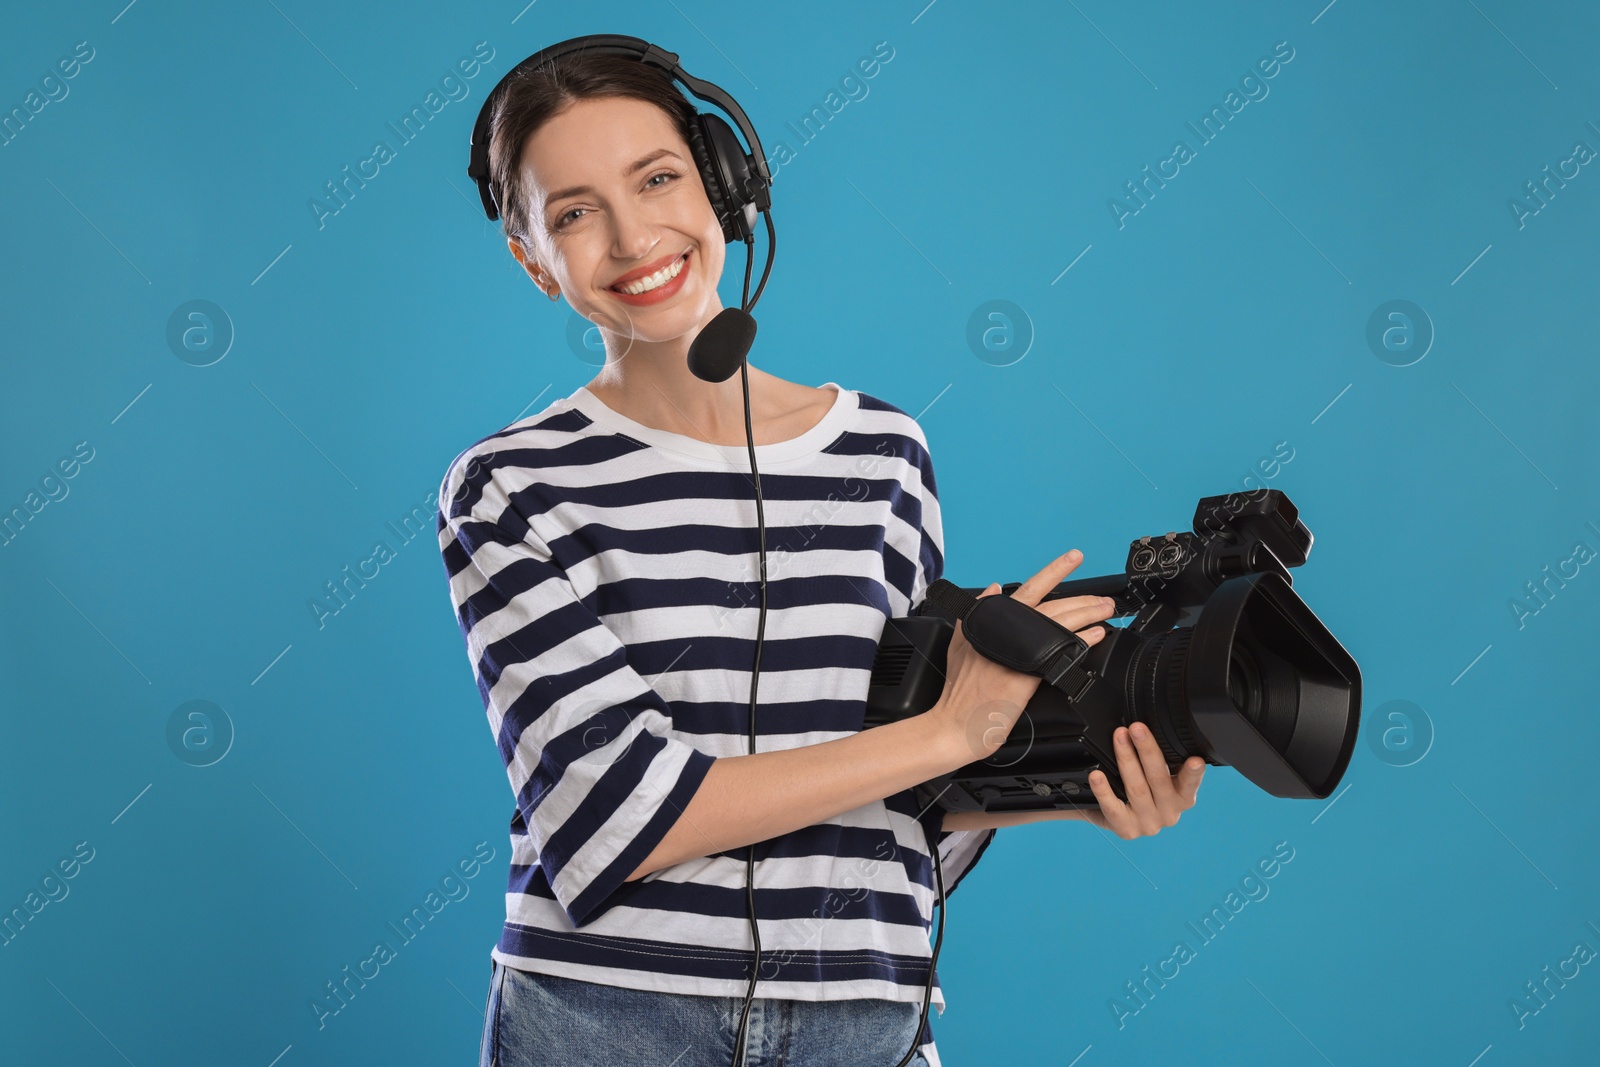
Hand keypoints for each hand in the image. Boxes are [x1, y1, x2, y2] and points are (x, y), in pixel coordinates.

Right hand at [929, 549, 1116, 763]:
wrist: (956, 724)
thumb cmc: (959, 691)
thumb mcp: (959, 643)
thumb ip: (975, 613)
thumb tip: (989, 588)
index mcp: (994, 621)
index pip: (1030, 588)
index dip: (1054, 571)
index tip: (1073, 557)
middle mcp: (1008, 632)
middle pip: (1054, 605)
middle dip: (1084, 599)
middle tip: (1104, 599)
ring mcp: (1019, 652)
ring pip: (1061, 624)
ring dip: (1088, 615)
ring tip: (1105, 612)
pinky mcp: (1028, 673)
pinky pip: (1062, 651)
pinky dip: (1081, 641)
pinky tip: (1095, 636)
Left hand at [1078, 722, 1205, 838]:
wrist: (1117, 819)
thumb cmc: (1142, 792)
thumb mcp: (1156, 778)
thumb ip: (1159, 760)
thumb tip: (1147, 728)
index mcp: (1181, 798)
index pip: (1189, 784)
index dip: (1193, 773)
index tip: (1195, 760)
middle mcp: (1168, 813)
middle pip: (1158, 779)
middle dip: (1147, 750)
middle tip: (1137, 728)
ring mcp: (1147, 823)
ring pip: (1136, 789)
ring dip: (1126, 760)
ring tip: (1119, 739)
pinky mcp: (1126, 830)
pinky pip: (1112, 808)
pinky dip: (1104, 791)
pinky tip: (1097, 776)